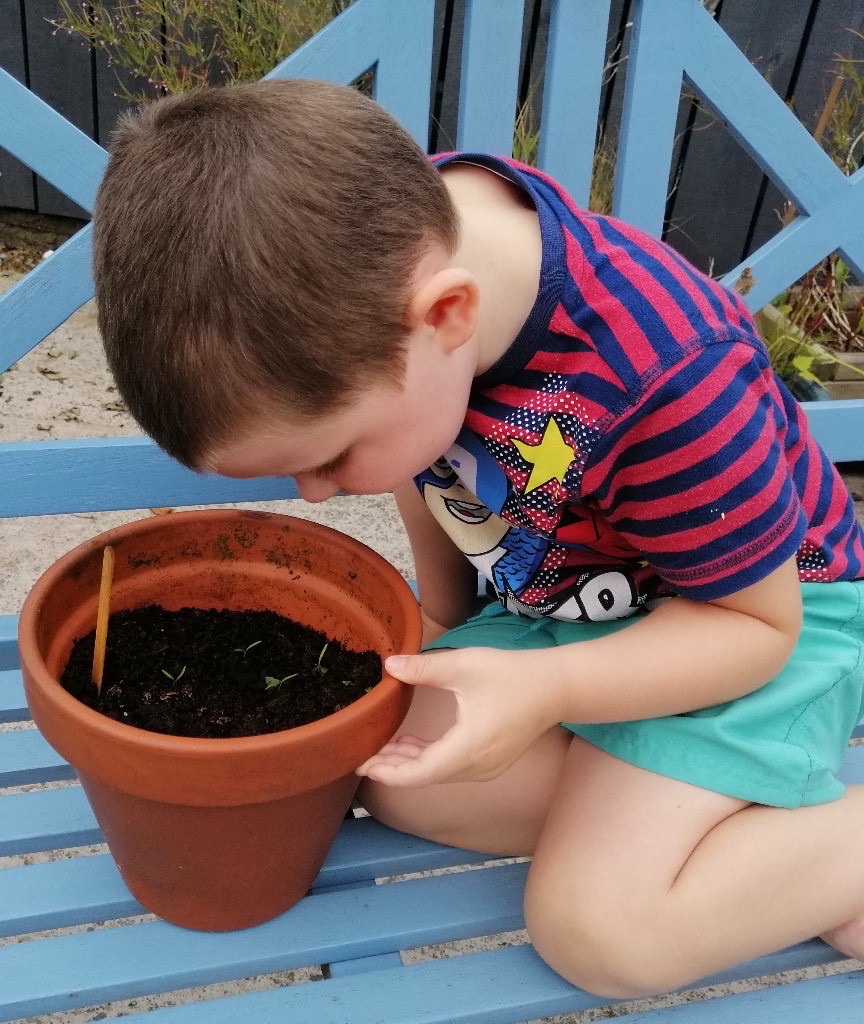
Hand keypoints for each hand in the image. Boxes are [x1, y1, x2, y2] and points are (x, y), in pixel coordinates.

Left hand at [356, 646, 561, 787]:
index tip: (362, 763)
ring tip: (382, 747)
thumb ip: (423, 668)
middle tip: (364, 754)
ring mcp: (486, 768)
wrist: (556, 686)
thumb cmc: (512, 674)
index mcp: (468, 749)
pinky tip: (412, 743)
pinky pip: (452, 768)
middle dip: (394, 766)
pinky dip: (429, 759)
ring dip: (411, 762)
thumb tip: (389, 665)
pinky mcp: (491, 762)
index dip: (388, 772)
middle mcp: (477, 767)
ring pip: (439, 773)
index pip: (419, 773)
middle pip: (426, 776)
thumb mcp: (464, 666)